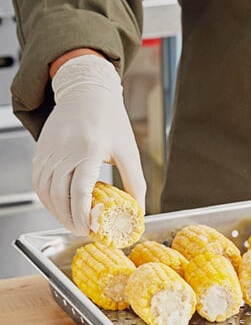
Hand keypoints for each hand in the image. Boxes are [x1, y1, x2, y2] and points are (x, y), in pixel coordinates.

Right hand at [32, 54, 145, 235]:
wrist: (87, 92)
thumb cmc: (111, 122)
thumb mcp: (129, 152)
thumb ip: (135, 183)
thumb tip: (139, 211)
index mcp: (89, 150)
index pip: (80, 190)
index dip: (82, 214)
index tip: (89, 229)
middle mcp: (65, 150)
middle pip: (60, 195)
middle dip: (69, 219)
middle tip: (82, 232)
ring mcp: (49, 151)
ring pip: (45, 190)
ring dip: (56, 211)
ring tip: (71, 223)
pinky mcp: (41, 151)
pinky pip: (38, 181)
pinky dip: (47, 198)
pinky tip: (59, 206)